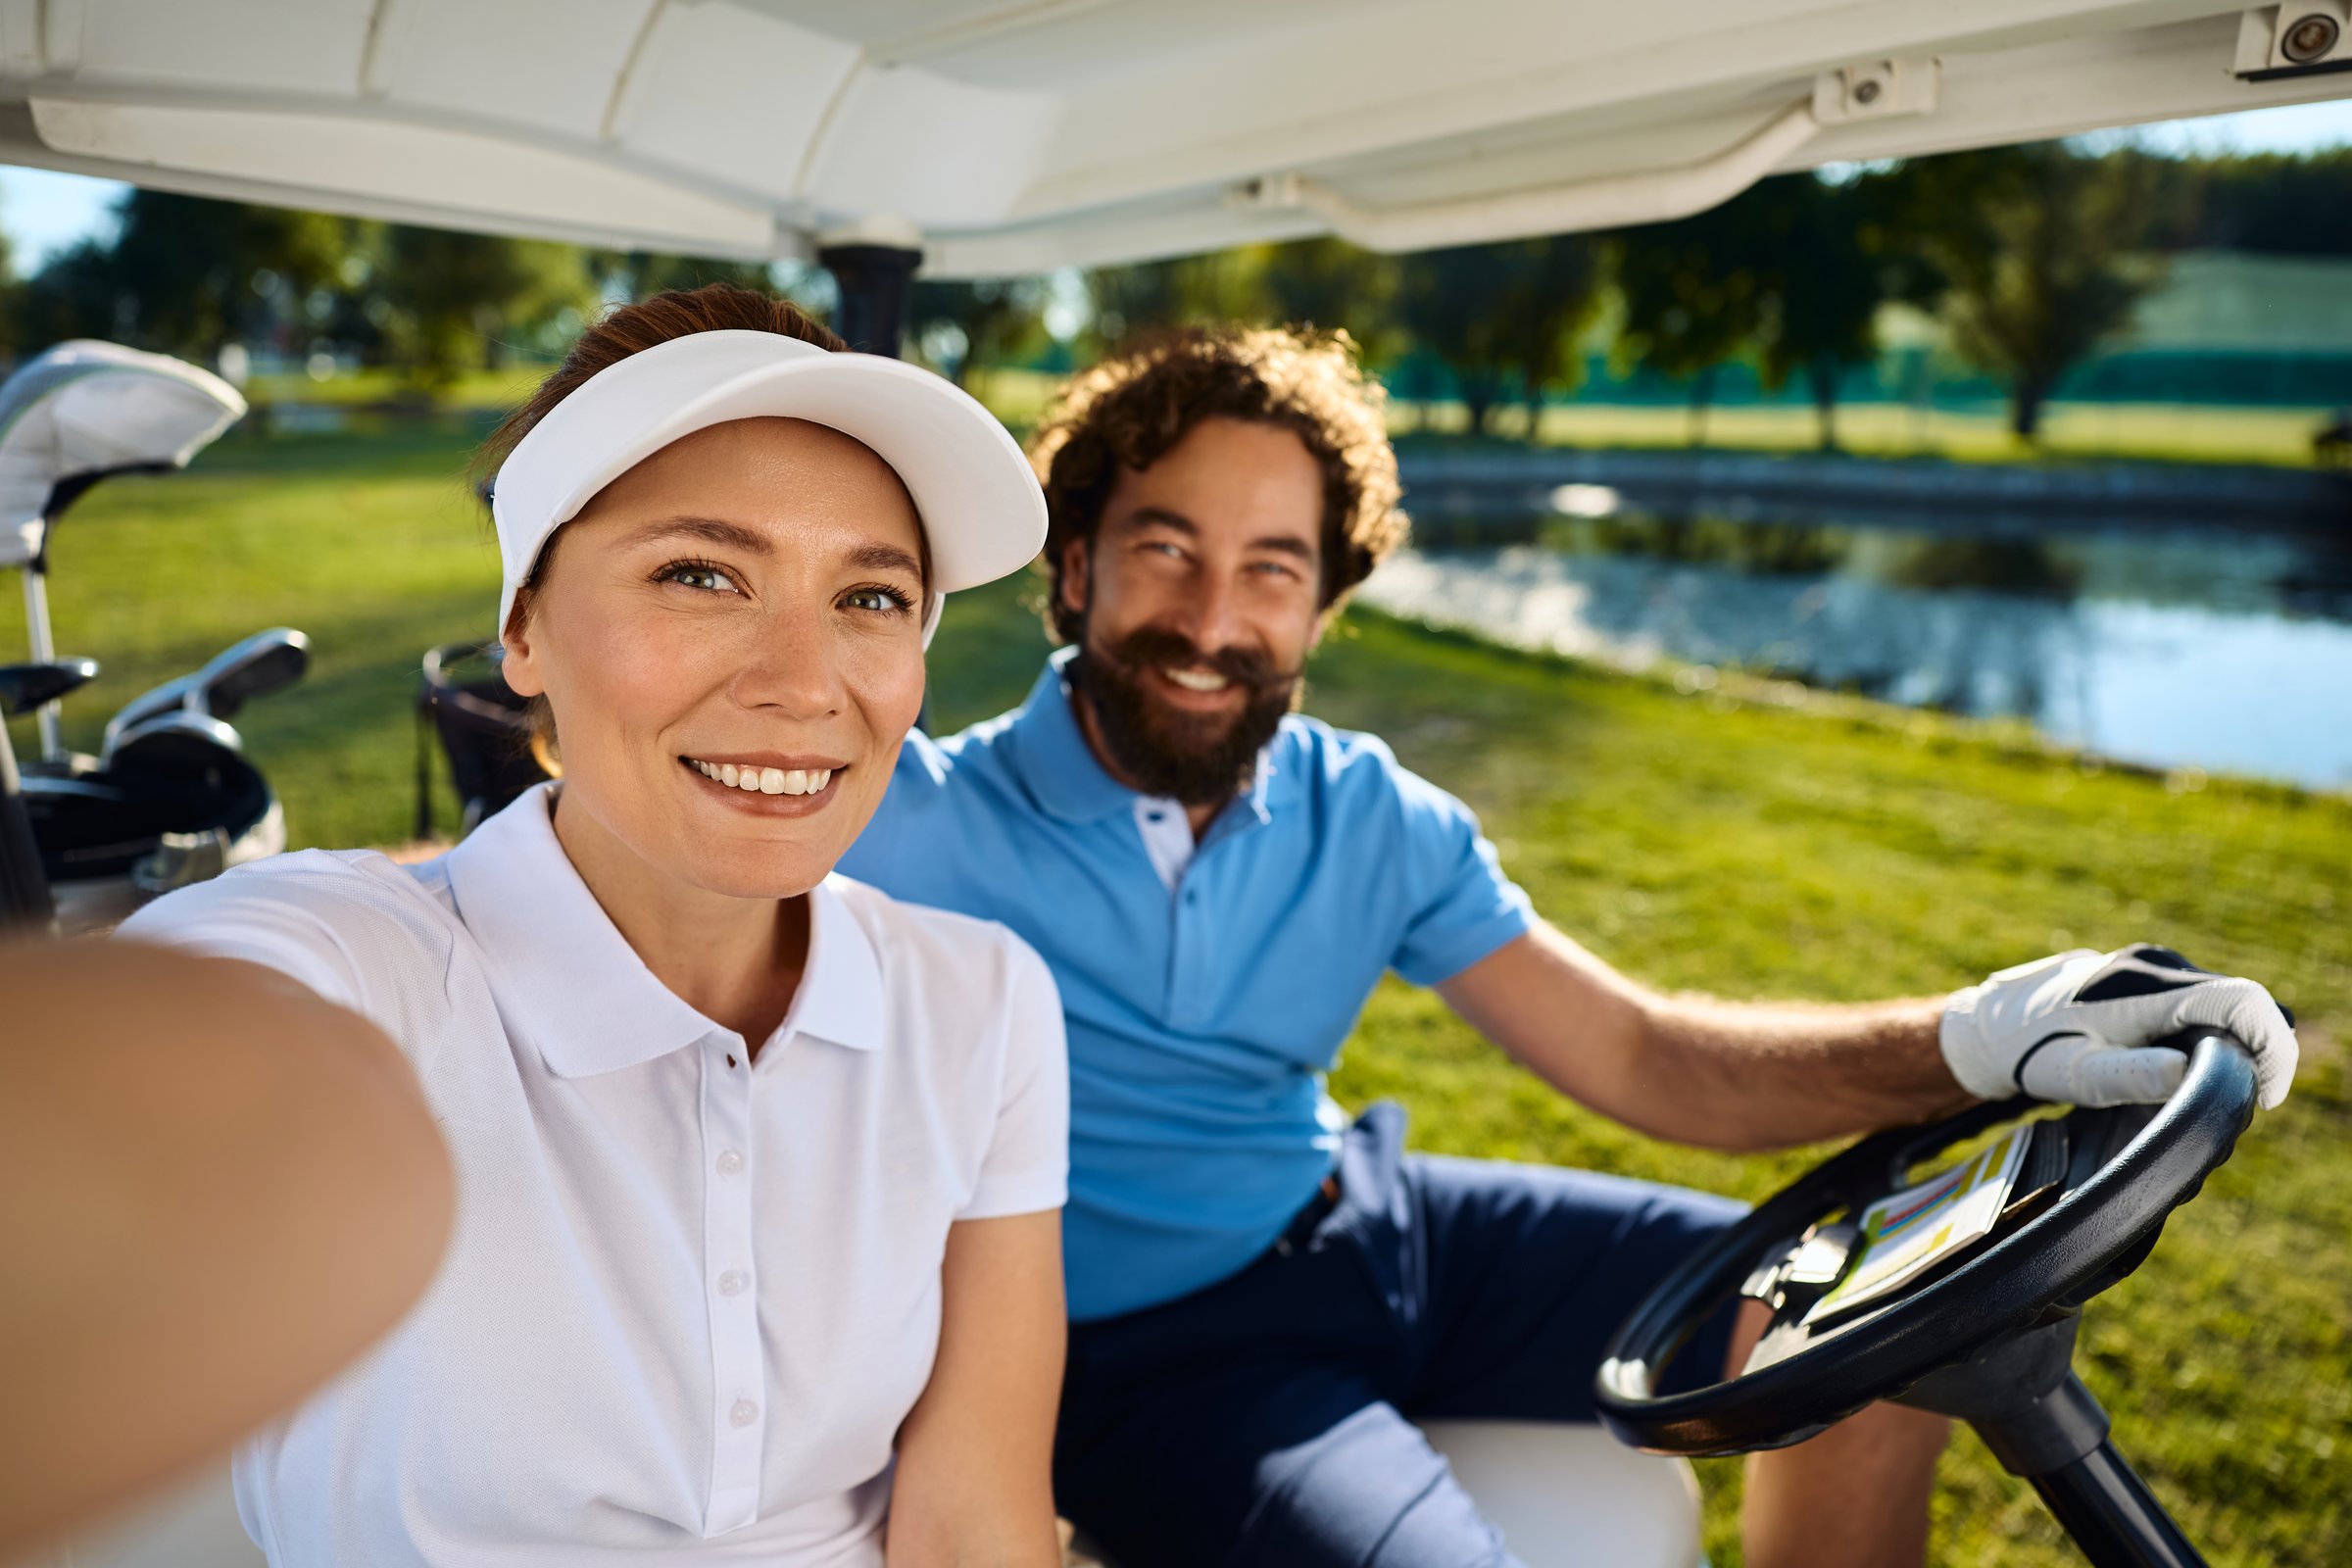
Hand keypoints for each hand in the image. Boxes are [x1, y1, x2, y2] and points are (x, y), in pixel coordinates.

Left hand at [1940, 944, 2296, 1109]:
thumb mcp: (2078, 1075)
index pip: (2243, 1000)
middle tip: (2228, 1101)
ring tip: (2193, 1087)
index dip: (2273, 1048)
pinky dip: (2212, 1038)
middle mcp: (2158, 965)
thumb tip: (2193, 1074)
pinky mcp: (2155, 978)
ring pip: (2229, 1006)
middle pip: (2246, 1004)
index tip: (2264, 1097)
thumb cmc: (2032, 1053)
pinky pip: (2206, 1006)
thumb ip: (2133, 1075)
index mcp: (2144, 985)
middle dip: (2256, 1054)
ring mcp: (2157, 967)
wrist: (1996, 1025)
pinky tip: (2176, 1068)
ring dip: (2233, 1047)